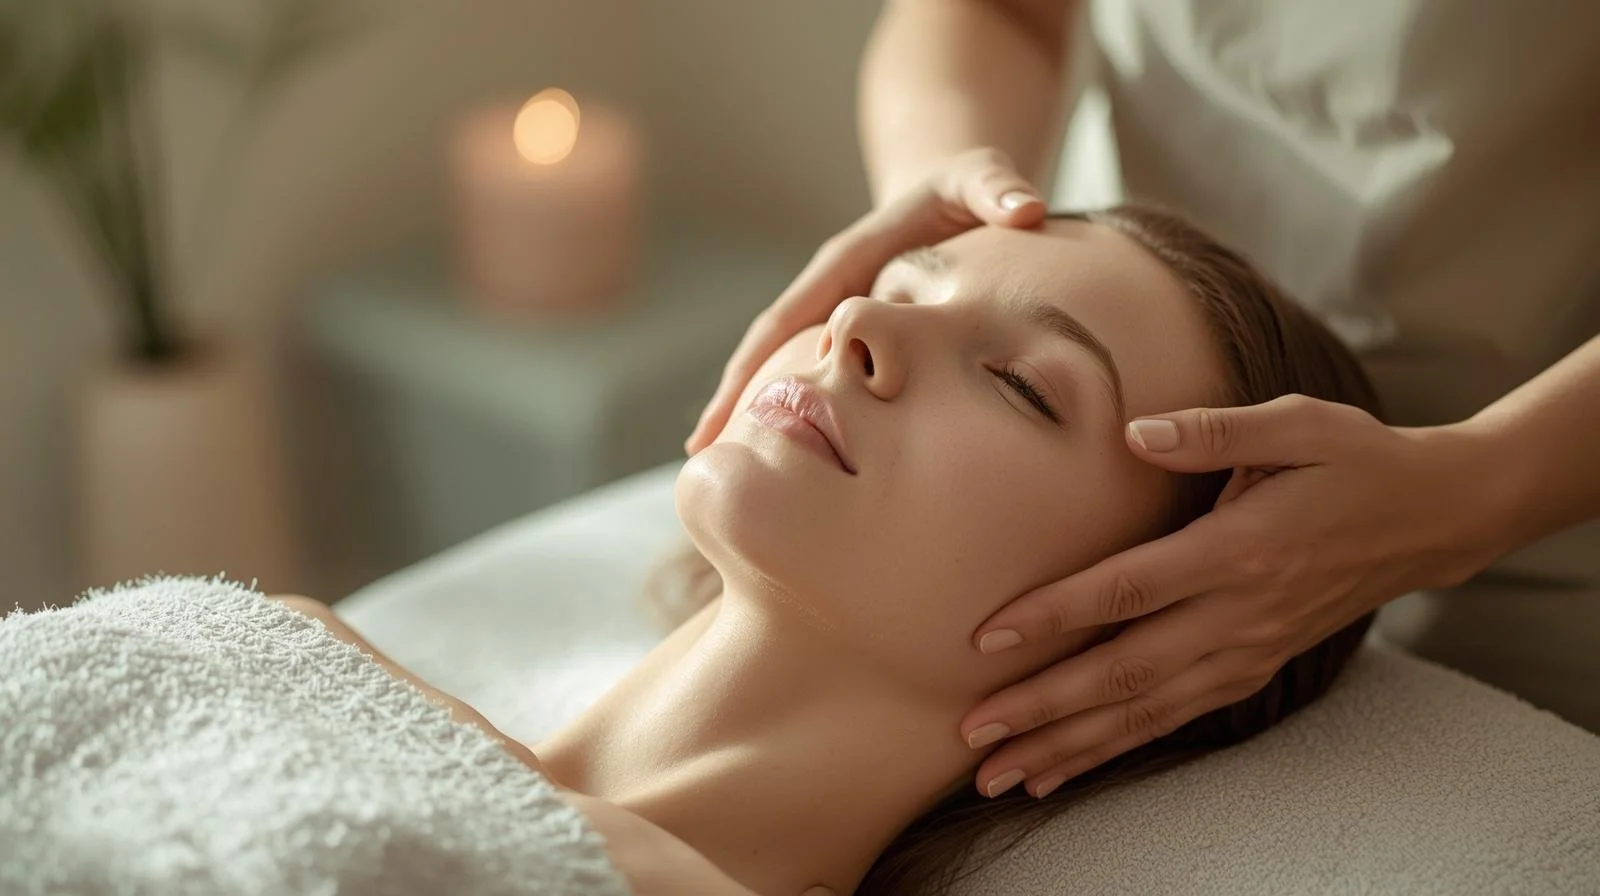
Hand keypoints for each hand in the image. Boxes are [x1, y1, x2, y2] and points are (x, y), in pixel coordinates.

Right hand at [683, 147, 1046, 453]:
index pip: (787, 318)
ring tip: (721, 466)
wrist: (956, 191)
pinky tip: (787, 461)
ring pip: (784, 368)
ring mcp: (835, 315)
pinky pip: (816, 376)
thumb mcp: (980, 177)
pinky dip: (796, 413)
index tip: (731, 409)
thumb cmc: (966, 187)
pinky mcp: (852, 334)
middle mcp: (827, 292)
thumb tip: (1025, 208)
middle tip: (702, 454)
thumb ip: (998, 188)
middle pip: (767, 350)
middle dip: (733, 398)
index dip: (758, 363)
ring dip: (752, 412)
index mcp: (844, 262)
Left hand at [959, 395, 1511, 798]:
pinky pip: (1174, 719)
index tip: (988, 639)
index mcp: (1239, 550)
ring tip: (1002, 775)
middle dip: (1044, 707)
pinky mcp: (1253, 667)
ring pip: (1145, 711)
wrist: (1435, 516)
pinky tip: (1065, 768)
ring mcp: (1248, 650)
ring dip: (1069, 746)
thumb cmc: (1355, 459)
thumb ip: (1214, 430)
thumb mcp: (1299, 424)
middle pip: (1125, 671)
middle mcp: (1240, 615)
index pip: (1129, 588)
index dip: (1056, 615)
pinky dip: (1115, 748)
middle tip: (972, 734)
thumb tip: (1136, 432)